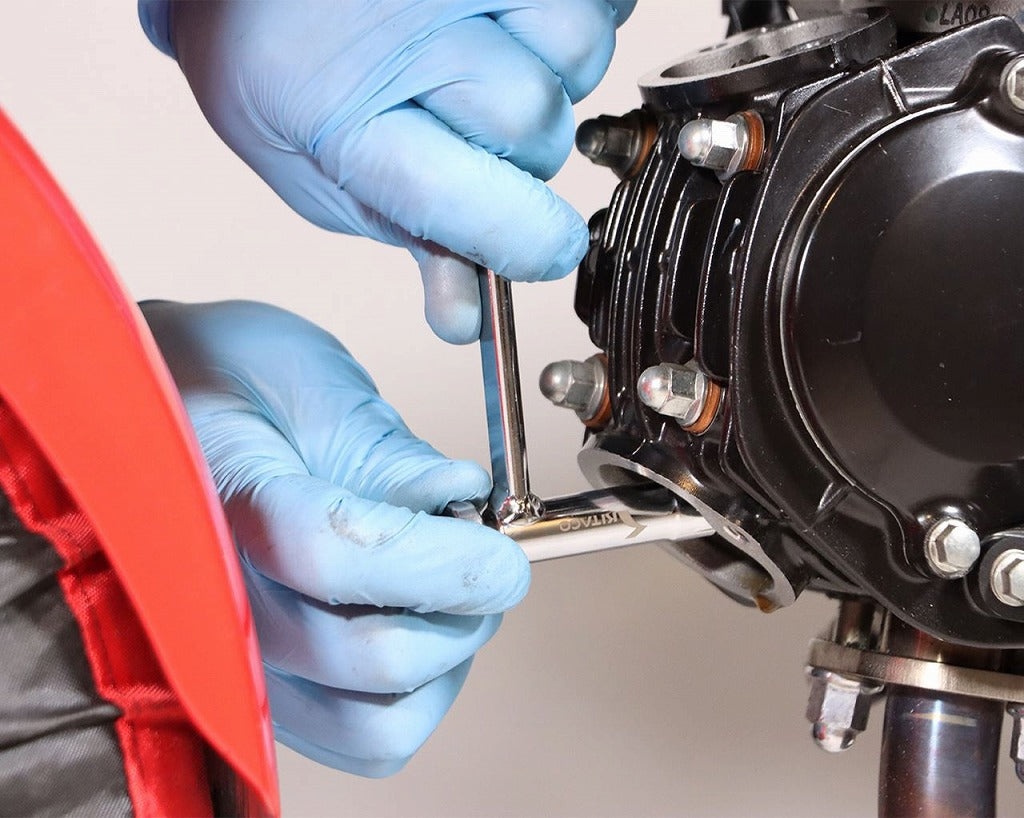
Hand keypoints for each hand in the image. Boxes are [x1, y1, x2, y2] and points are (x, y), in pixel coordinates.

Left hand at [139, 0, 633, 342]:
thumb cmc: (277, 62)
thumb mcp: (318, 171)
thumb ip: (405, 233)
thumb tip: (467, 316)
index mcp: (339, 116)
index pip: (468, 202)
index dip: (525, 242)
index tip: (546, 249)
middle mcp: (402, 34)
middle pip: (537, 128)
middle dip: (525, 150)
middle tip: (475, 126)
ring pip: (577, 53)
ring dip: (553, 73)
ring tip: (493, 60)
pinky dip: (565, 18)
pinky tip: (511, 22)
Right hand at [142, 300, 529, 776]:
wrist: (178, 414)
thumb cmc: (231, 388)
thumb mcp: (310, 385)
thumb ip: (384, 452)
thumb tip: (462, 497)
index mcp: (219, 499)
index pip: (334, 554)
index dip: (441, 560)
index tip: (502, 551)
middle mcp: (218, 601)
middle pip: (370, 654)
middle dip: (462, 606)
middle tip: (488, 560)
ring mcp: (243, 664)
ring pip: (378, 721)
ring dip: (446, 658)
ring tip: (449, 593)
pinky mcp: (272, 699)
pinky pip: (367, 738)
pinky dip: (420, 695)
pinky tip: (420, 626)